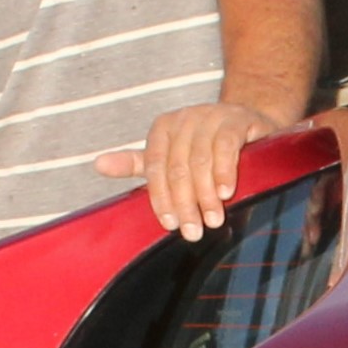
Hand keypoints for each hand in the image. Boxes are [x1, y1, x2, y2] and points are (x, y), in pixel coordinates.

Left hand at [97, 98, 294, 238]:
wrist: (250, 126)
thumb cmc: (207, 147)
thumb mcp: (170, 157)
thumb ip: (137, 164)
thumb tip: (98, 164)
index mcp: (163, 128)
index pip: (154, 166)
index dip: (160, 197)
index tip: (169, 225)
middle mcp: (184, 118)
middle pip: (177, 167)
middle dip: (185, 203)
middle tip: (193, 232)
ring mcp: (211, 115)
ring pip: (201, 160)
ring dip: (206, 194)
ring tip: (213, 220)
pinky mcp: (237, 119)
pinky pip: (226, 146)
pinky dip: (225, 171)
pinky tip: (226, 192)